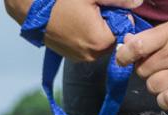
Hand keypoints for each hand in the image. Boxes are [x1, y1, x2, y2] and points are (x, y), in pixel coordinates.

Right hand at [6, 0, 143, 62]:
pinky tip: (73, 20)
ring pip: (99, 41)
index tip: (104, 5)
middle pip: (112, 38)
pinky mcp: (69, 55)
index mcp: (100, 42)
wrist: (29, 7)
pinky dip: (84, 33)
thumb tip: (139, 2)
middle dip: (108, 22)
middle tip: (91, 7)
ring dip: (96, 27)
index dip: (118, 14)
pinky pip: (85, 44)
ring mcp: (78, 57)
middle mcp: (91, 56)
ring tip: (80, 12)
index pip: (124, 30)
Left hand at [115, 17, 167, 109]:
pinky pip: (167, 101)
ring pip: (153, 87)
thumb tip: (126, 44)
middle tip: (163, 69)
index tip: (124, 60)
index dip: (124, 56)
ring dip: (158, 86)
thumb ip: (152, 37)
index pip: (137, 46)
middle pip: (142, 71)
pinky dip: (167, 100)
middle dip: (148, 71)